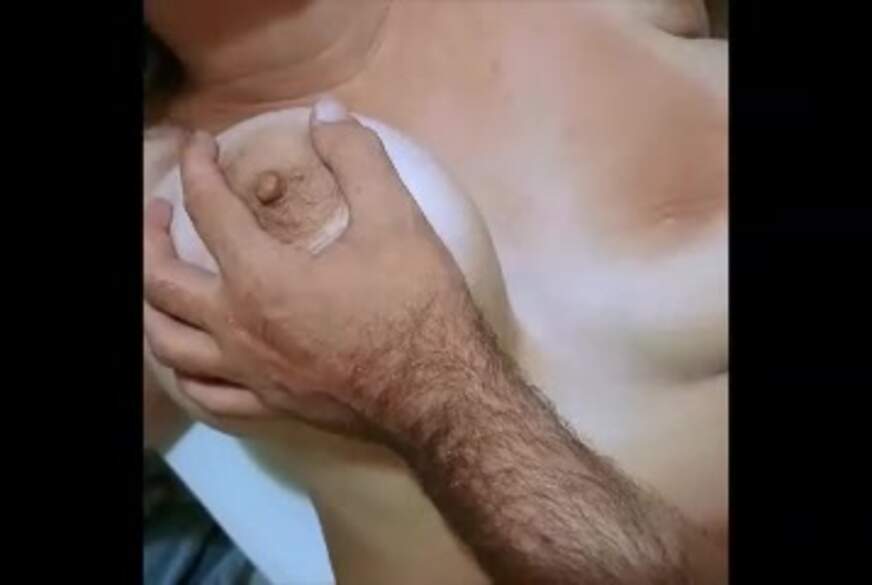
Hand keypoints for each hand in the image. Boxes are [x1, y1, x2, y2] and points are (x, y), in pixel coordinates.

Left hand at [143, 99, 479, 435]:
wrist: (441, 395)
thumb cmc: (416, 308)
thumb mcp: (397, 220)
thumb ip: (357, 159)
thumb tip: (326, 112)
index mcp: (261, 278)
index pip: (208, 208)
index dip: (199, 166)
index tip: (203, 144)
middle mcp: (238, 329)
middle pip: (159, 280)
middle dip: (150, 235)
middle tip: (162, 209)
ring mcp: (249, 373)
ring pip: (166, 343)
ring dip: (152, 304)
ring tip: (163, 279)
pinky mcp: (269, 406)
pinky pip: (205, 394)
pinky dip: (185, 370)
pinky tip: (195, 356)